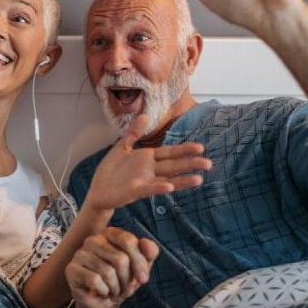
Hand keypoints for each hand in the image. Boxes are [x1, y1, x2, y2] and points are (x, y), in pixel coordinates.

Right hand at [66, 228, 158, 307]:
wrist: (103, 301)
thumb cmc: (121, 280)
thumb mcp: (141, 267)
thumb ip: (149, 252)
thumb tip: (147, 244)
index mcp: (110, 234)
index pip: (128, 241)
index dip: (139, 263)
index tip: (143, 279)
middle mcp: (93, 240)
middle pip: (120, 259)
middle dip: (127, 280)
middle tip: (124, 288)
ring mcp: (80, 253)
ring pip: (108, 272)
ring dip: (116, 288)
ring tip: (114, 290)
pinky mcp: (72, 269)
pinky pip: (95, 280)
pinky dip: (104, 291)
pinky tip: (102, 292)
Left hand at [85, 114, 210, 211]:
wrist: (98, 190)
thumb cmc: (111, 170)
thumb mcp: (122, 147)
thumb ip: (134, 133)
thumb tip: (144, 115)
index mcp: (148, 158)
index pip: (170, 152)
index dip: (184, 150)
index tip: (200, 147)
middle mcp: (149, 170)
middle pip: (173, 165)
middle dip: (190, 164)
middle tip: (209, 164)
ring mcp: (144, 181)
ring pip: (167, 179)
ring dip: (182, 179)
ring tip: (199, 179)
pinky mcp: (134, 191)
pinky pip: (148, 189)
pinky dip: (159, 188)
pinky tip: (170, 187)